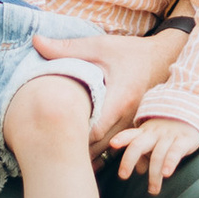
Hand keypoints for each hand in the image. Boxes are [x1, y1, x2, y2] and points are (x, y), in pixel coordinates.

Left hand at [35, 22, 180, 157]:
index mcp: (120, 98)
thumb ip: (68, 48)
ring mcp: (134, 124)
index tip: (55, 132)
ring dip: (92, 153)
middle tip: (54, 150)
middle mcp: (129, 116)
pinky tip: (88, 151)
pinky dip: (105, 150)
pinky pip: (120, 146)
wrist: (162, 58)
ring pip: (112, 149)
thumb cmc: (128, 52)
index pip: (96, 129)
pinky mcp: (135, 126)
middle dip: (80, 149)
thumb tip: (36, 42)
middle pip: (102, 145)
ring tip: (67, 155)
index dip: (76, 134)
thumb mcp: (99, 46)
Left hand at [110, 112, 198, 195]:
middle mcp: (154, 133)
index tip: (112, 144)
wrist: (194, 116)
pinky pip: (175, 152)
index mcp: (145, 132)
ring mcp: (169, 136)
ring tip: (153, 190)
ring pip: (157, 155)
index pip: (130, 134)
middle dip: (128, 160)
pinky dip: (170, 163)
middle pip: (138, 145)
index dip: (121, 138)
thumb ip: (146, 153)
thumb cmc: (169, 132)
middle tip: (123, 176)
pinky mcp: (184, 141)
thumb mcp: (155, 139)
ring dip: (154, 174)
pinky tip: (166, 174)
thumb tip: (139, 170)